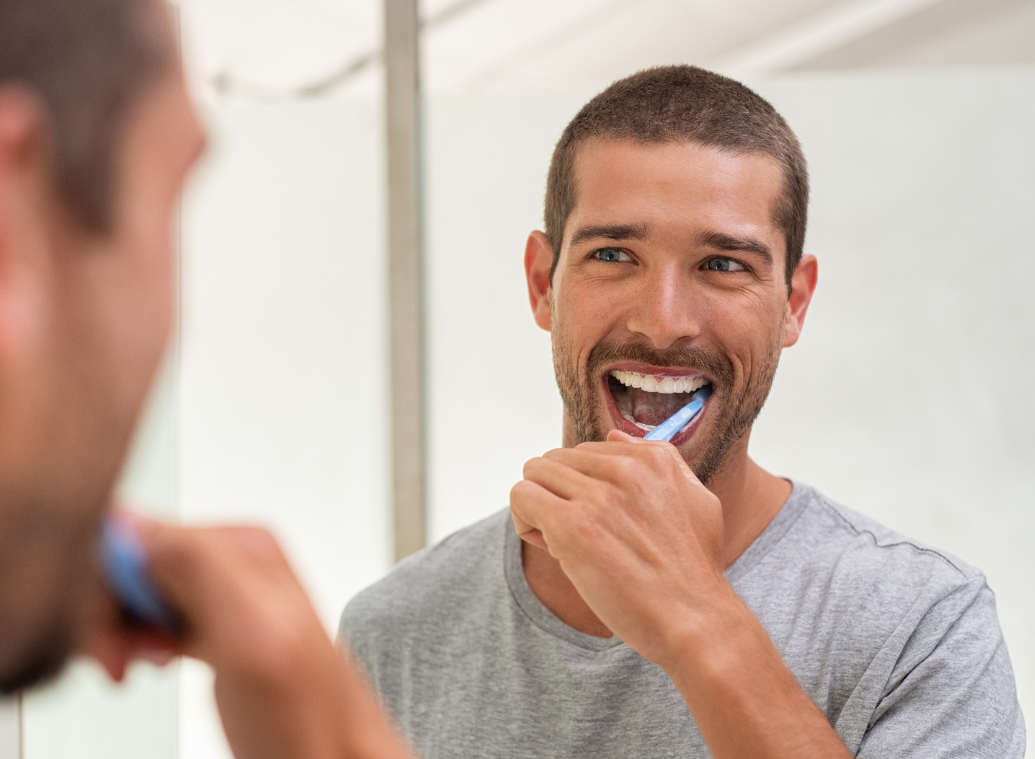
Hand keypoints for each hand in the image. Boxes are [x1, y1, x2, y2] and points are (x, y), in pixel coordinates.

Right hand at [87, 519, 412, 758]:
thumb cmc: (309, 717)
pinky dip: (138, 641)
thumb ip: (200, 567)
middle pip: (134, 561)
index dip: (106, 587)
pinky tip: (155, 662)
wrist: (334, 757)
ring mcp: (227, 594)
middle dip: (111, 612)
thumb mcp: (253, 633)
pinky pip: (155, 613)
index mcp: (243, 545)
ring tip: (137, 666)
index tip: (111, 637)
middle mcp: (236, 561)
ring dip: (121, 630)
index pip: (136, 533)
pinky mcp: (218, 624)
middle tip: (121, 662)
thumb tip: (135, 524)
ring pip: (138, 590)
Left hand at [511, 434, 851, 758]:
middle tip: (580, 536)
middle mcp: (626, 468)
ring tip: (564, 544)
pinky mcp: (572, 525)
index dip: (584, 488)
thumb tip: (613, 437)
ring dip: (540, 508)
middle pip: (556, 460)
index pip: (587, 452)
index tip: (601, 522)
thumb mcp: (696, 500)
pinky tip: (553, 550)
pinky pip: (522, 497)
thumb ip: (658, 462)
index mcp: (654, 457)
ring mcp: (598, 495)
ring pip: (534, 474)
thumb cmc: (694, 572)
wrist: (695, 621)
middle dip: (558, 495)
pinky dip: (525, 523)